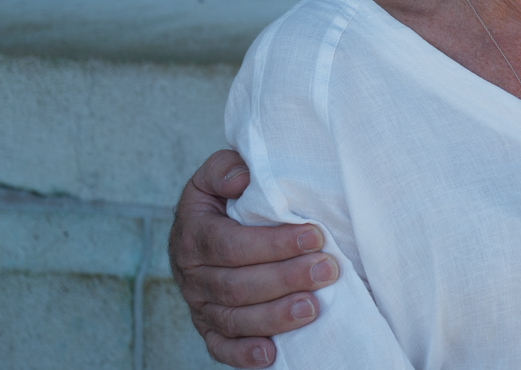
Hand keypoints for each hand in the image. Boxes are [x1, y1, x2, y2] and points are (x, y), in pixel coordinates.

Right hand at [169, 150, 340, 367]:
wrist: (202, 226)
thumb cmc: (223, 198)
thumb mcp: (216, 175)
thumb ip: (226, 169)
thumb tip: (242, 178)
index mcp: (194, 235)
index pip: (231, 245)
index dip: (274, 243)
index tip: (315, 236)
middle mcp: (193, 275)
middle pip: (237, 285)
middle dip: (286, 278)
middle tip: (328, 270)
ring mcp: (199, 305)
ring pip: (234, 319)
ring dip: (275, 317)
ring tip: (313, 308)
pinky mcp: (209, 328)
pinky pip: (221, 348)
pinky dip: (243, 355)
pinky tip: (272, 355)